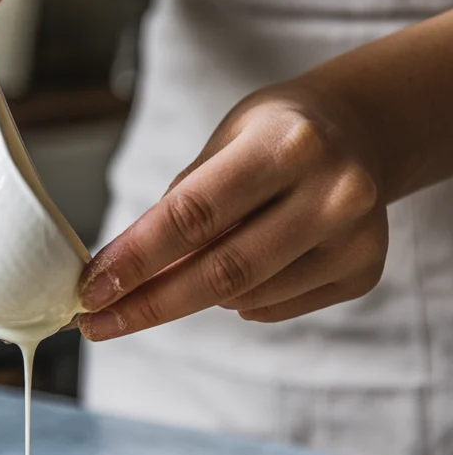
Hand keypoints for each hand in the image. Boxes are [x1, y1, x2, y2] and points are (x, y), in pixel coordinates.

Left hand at [78, 83, 388, 337]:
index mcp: (288, 144)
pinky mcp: (364, 272)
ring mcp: (356, 237)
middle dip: (149, 303)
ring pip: (244, 297)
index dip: (136, 259)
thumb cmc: (275, 136)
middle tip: (98, 323)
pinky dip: (239, 299)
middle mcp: (333, 192)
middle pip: (222, 271)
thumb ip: (181, 206)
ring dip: (197, 293)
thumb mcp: (224, 142)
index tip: (89, 292)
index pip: (194, 215)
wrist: (360, 131)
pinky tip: (248, 264)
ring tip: (192, 264)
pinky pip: (273, 307)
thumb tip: (119, 277)